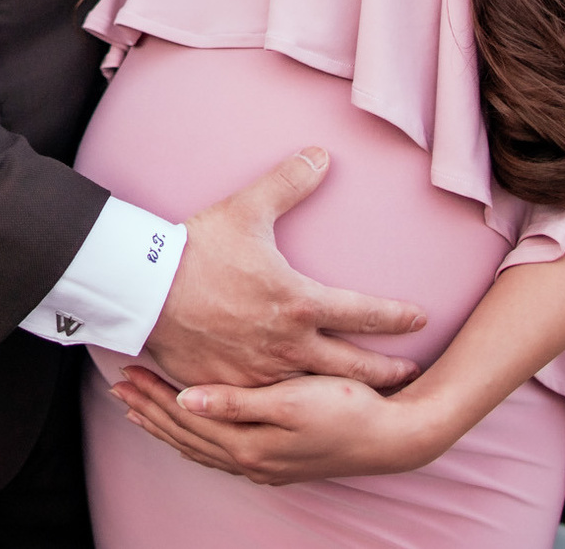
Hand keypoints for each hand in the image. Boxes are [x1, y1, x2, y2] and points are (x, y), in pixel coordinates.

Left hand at [108, 366, 452, 485]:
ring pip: (200, 445)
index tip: (124, 372)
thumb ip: (237, 403)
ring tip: (140, 407)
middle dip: (150, 410)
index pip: (185, 420)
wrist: (393, 436)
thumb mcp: (291, 401)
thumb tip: (186, 400)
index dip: (152, 395)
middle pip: (186, 435)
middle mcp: (250, 460)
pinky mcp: (277, 461)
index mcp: (248, 444)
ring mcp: (263, 465)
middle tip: (119, 386)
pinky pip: (220, 450)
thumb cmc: (346, 409)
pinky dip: (196, 438)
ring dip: (168, 426)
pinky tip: (190, 427)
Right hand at [144, 147, 425, 389]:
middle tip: (410, 375)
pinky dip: (298, 407)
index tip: (420, 319)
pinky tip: (306, 409)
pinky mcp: (234, 388)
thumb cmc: (198, 249)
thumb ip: (288, 182)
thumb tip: (321, 154)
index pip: (366, 314)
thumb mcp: (246, 210)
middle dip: (388, 373)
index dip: (398, 317)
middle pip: (355, 369)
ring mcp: (263, 373)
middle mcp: (290, 346)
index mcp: (300, 303)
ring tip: (364, 398)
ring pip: (318, 392)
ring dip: (346, 395)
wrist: (144, 290)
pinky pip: (275, 404)